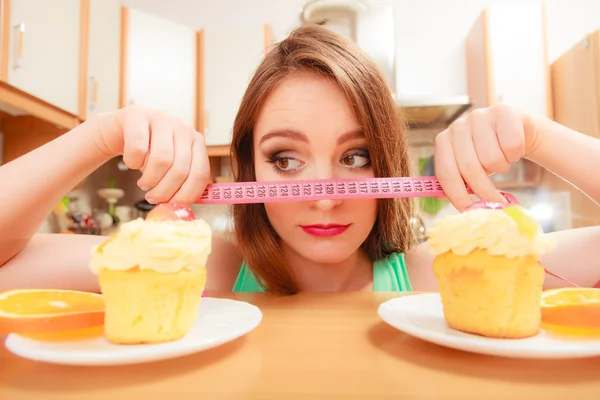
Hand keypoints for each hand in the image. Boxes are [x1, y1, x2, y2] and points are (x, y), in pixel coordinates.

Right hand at [91, 105, 210, 204]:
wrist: (118, 131)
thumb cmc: (148, 154)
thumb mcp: (170, 167)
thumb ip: (181, 183)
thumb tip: (182, 209)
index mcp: (196, 141)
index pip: (201, 174)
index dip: (186, 195)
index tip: (171, 205)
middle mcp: (183, 127)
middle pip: (180, 170)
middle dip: (164, 192)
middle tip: (152, 197)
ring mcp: (161, 118)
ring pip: (161, 161)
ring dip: (149, 180)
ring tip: (143, 183)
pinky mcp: (137, 115)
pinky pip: (138, 149)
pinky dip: (132, 163)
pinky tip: (132, 163)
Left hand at [434, 104, 542, 210]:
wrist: (516, 131)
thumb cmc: (488, 154)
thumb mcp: (468, 168)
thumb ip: (456, 182)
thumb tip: (446, 200)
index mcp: (443, 141)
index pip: (445, 173)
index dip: (457, 196)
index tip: (470, 211)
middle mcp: (457, 126)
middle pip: (470, 168)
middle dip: (485, 191)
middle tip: (497, 204)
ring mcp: (479, 116)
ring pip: (493, 159)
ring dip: (501, 167)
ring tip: (501, 161)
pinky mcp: (502, 111)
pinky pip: (512, 146)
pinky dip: (515, 154)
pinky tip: (511, 148)